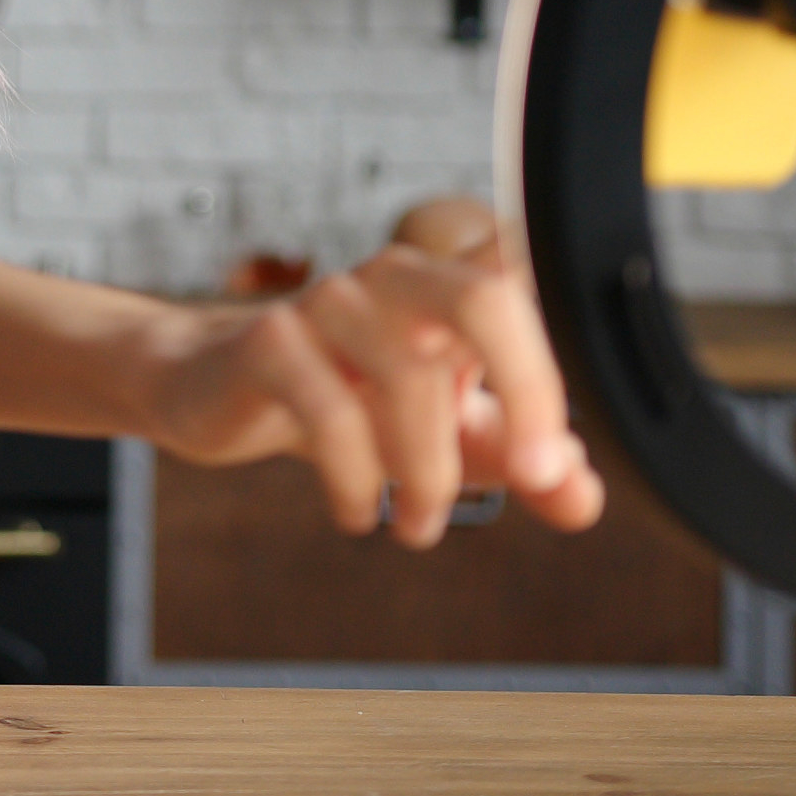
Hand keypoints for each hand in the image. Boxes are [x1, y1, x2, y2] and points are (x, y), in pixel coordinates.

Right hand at [146, 195, 605, 547]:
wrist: (215, 389)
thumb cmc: (346, 397)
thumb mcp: (444, 435)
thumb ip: (516, 459)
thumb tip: (580, 495)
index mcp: (450, 289)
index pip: (525, 269)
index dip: (565, 306)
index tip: (571, 413)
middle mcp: (397, 280)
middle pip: (484, 298)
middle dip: (527, 391)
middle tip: (536, 474)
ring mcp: (329, 303)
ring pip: (408, 375)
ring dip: (429, 473)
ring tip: (419, 526)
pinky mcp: (269, 342)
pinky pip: (331, 412)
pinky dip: (357, 478)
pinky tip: (359, 510)